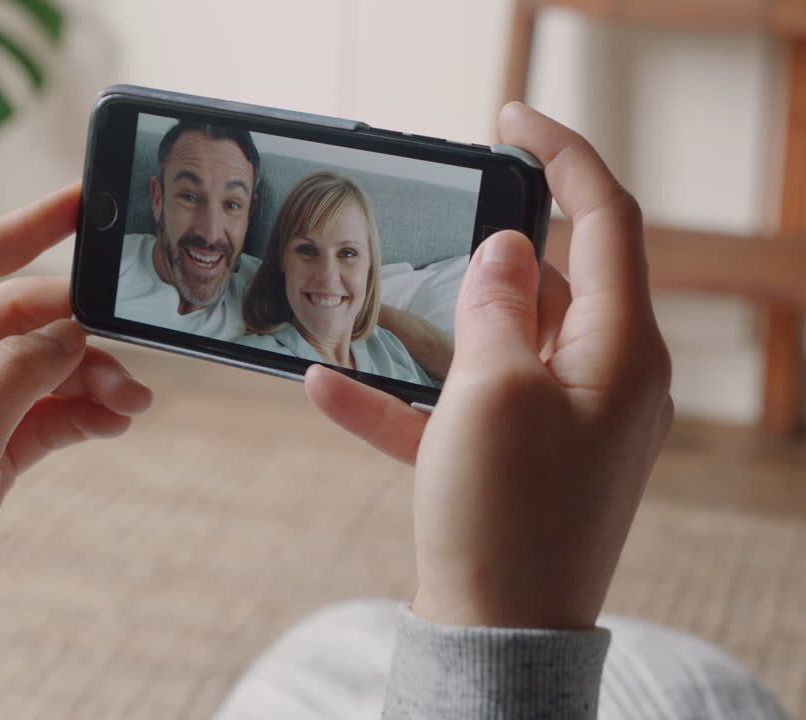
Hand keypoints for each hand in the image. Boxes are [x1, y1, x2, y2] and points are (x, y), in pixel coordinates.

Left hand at [0, 185, 151, 673]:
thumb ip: (16, 374)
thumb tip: (71, 326)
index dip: (27, 227)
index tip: (81, 201)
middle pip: (18, 317)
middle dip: (76, 328)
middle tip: (133, 343)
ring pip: (41, 366)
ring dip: (89, 376)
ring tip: (130, 402)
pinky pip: (47, 412)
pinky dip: (83, 412)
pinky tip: (114, 422)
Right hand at [305, 104, 672, 628]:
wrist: (496, 640)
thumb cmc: (505, 516)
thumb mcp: (494, 391)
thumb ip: (498, 309)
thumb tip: (508, 251)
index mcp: (620, 352)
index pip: (607, 223)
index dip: (563, 159)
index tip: (510, 119)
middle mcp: (603, 383)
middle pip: (552, 285)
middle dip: (491, 254)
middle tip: (437, 219)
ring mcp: (561, 427)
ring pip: (500, 347)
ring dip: (435, 330)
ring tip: (368, 306)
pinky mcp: (515, 465)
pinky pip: (458, 411)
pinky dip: (405, 397)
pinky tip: (326, 389)